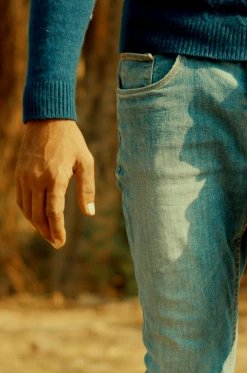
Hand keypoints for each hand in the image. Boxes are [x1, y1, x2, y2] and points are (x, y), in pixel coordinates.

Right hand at [15, 119, 94, 248]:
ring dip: (37, 226)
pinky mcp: (19, 174)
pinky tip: (37, 220)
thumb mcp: (86, 162)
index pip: (54, 212)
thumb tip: (89, 213)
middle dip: (47, 233)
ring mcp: (25, 177)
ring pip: (28, 210)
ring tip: (49, 234)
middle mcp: (37, 179)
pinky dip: (28, 213)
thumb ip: (87, 189)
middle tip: (56, 243)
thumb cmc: (71, 140)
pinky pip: (21, 200)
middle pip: (39, 215)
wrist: (46, 118)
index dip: (57, 230)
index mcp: (56, 177)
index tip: (61, 242)